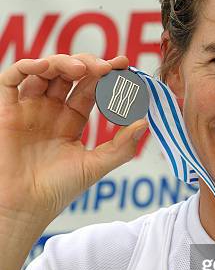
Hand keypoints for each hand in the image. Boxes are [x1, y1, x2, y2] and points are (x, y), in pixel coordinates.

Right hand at [0, 54, 147, 225]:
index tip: (124, 65)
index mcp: (71, 121)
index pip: (91, 89)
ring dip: (63, 62)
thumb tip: (145, 122)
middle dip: (89, 65)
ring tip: (81, 69)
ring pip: (45, 71)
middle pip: (69, 75)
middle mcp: (50, 110)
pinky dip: (28, 66)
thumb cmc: (58, 190)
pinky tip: (46, 67)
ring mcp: (29, 108)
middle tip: (106, 67)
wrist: (26, 206)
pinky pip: (12, 78)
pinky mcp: (7, 110)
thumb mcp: (95, 165)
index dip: (106, 76)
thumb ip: (121, 146)